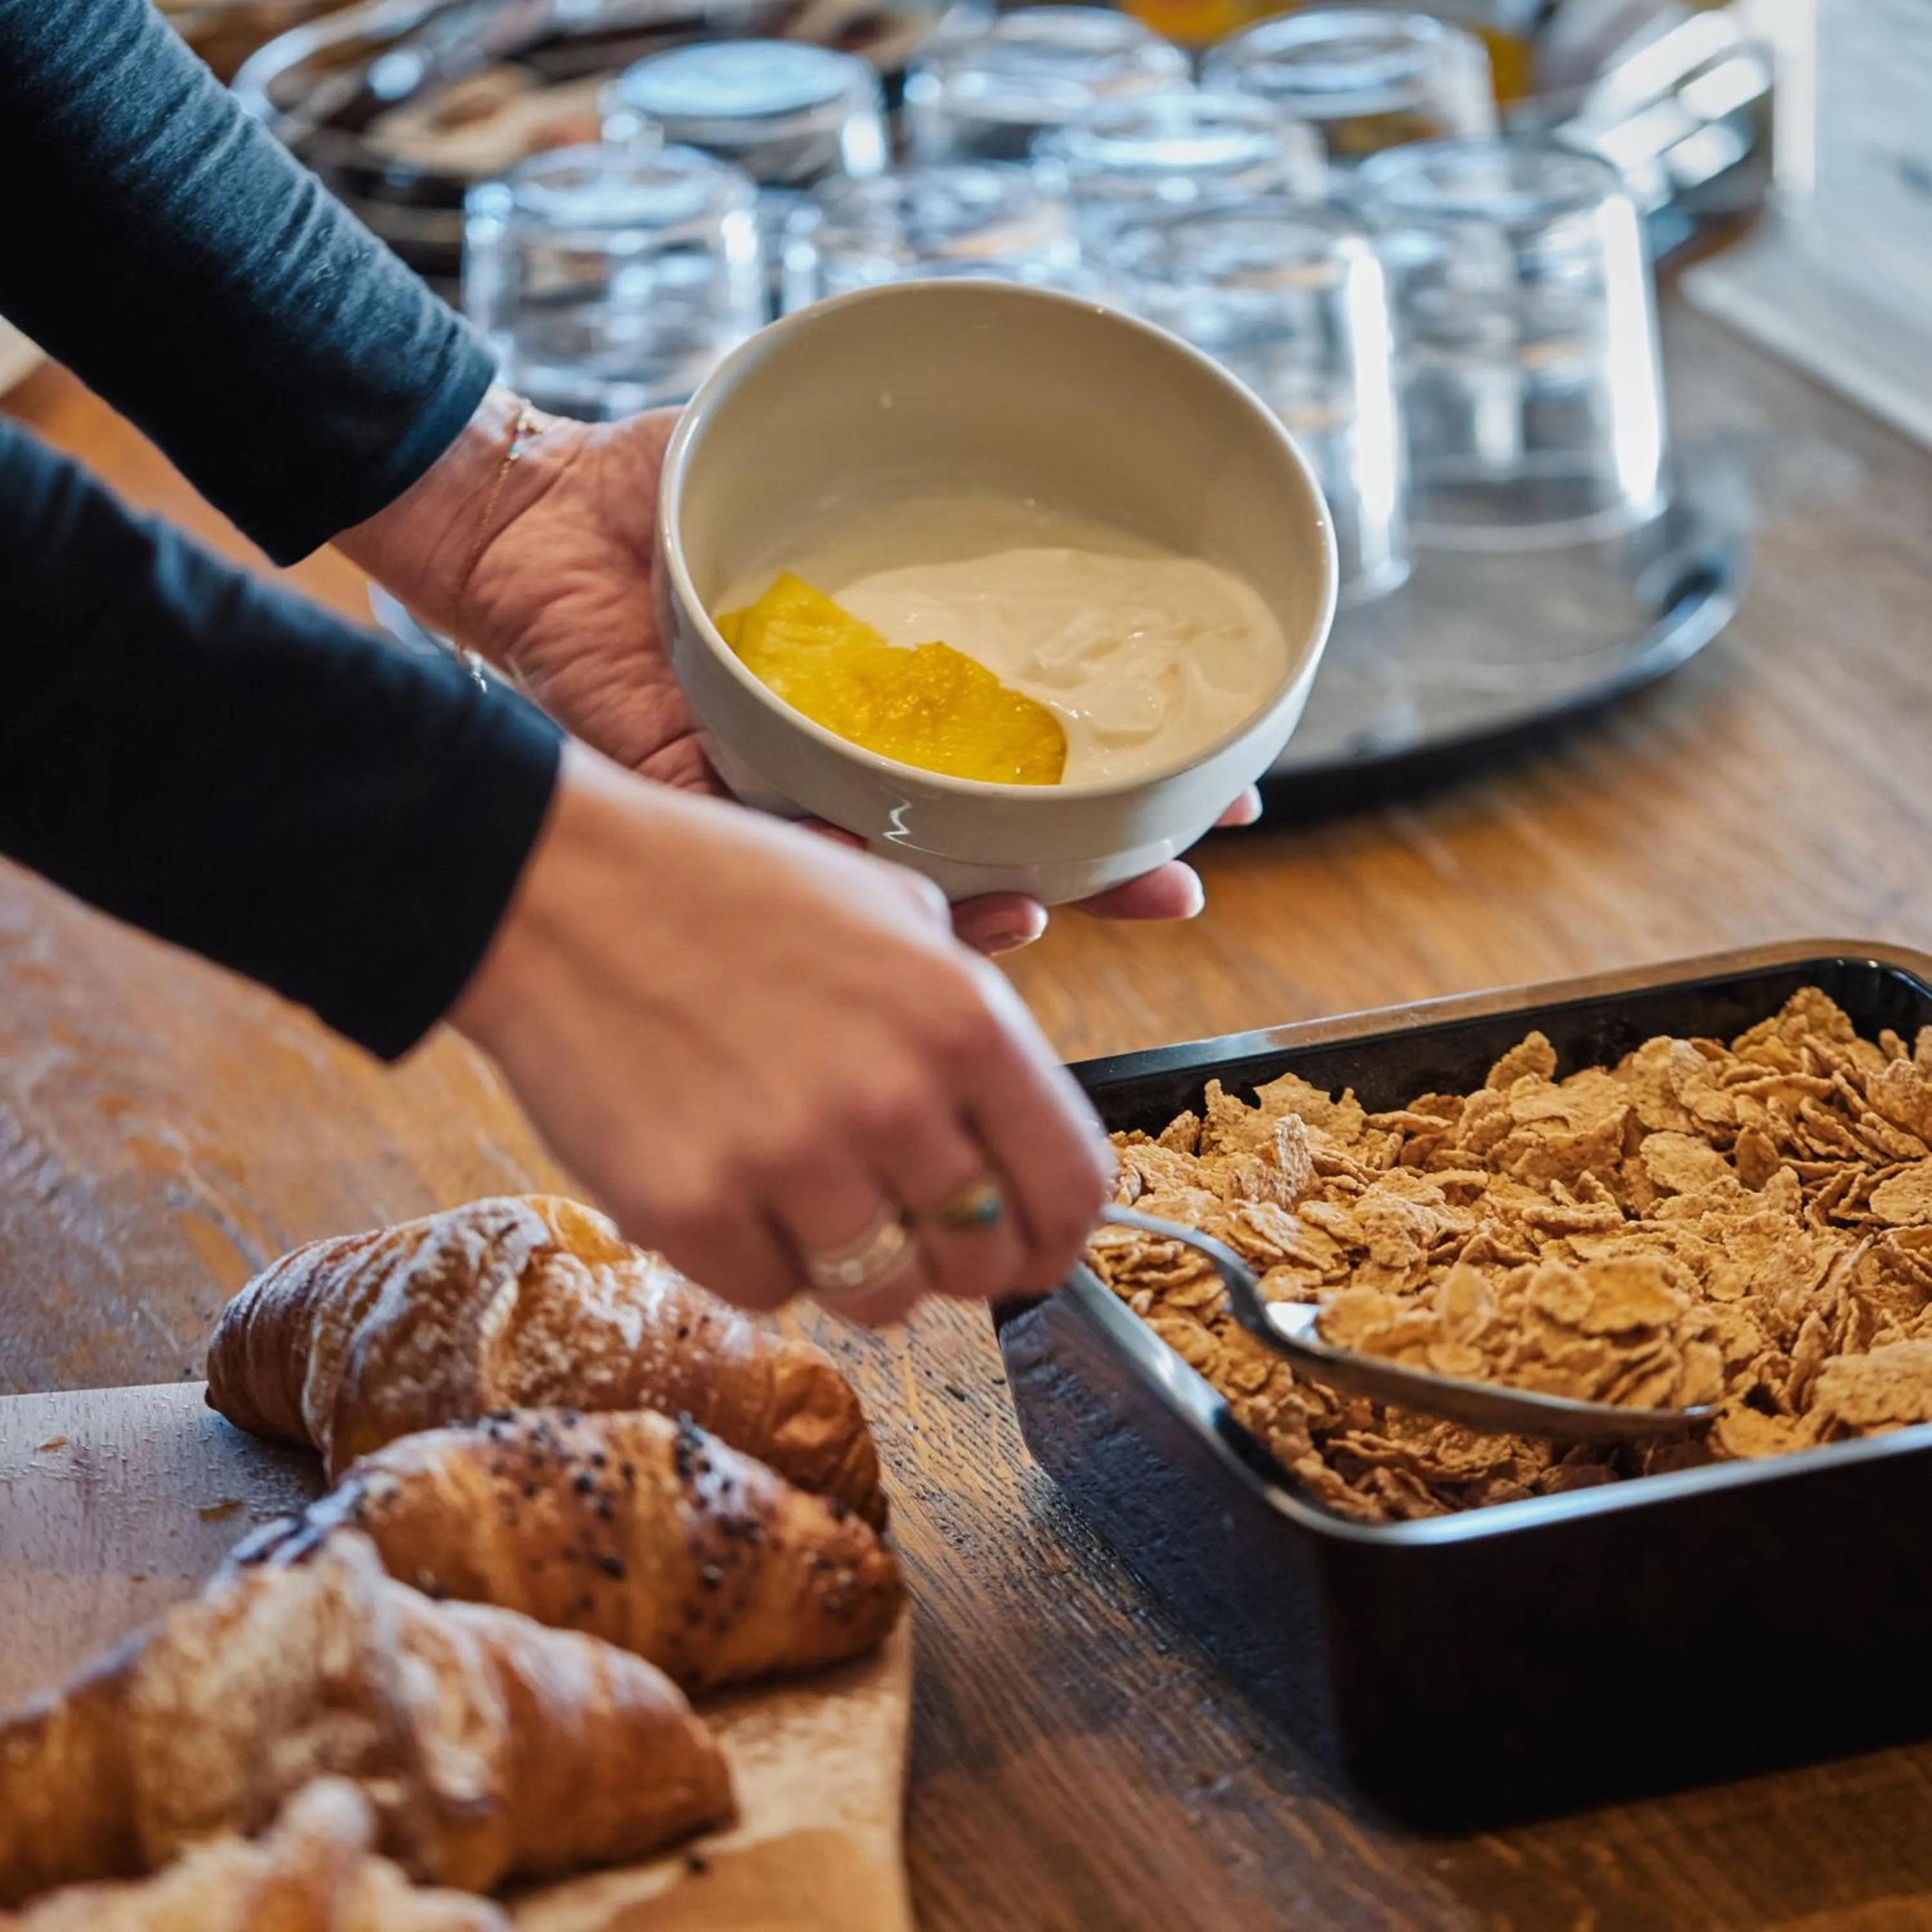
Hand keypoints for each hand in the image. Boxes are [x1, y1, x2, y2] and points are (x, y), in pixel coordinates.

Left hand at [341, 392, 1260, 951]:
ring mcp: (783, 803)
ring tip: (1087, 903)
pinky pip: (804, 878)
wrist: (522, 520)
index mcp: (879, 698)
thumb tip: (1018, 433)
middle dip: (1097, 871)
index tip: (1211, 796)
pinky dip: (879, 905)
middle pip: (991, 844)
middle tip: (1180, 885)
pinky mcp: (710, 821)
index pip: (1016, 763)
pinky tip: (964, 908)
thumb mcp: (803, 467)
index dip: (1112, 786)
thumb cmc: (656, 490)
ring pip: (913, 892)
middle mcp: (844, 764)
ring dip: (1009, 907)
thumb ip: (895, 473)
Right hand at [449, 742, 1114, 1320]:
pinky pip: (768, 1294)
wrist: (558, 889)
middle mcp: (893, 1098)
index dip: (1056, 1236)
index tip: (1030, 1245)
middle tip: (901, 1216)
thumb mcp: (891, 909)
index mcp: (963, 1018)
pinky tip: (726, 1178)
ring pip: (880, 1299)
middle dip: (950, 1254)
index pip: (1071, 1189)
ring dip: (855, 1263)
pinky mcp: (691, 1210)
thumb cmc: (727, 891)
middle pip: (979, 1263)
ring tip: (804, 1187)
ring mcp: (790, 1161)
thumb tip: (1018, 1125)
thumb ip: (969, 1019)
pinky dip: (755, 1256)